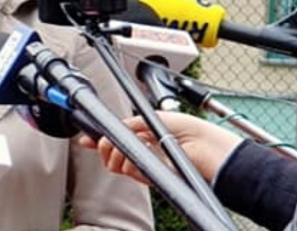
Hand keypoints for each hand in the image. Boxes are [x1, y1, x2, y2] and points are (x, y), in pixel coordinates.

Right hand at [78, 111, 242, 184]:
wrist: (212, 151)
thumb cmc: (194, 132)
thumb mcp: (158, 118)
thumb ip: (132, 123)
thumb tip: (114, 129)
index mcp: (144, 134)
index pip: (116, 137)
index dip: (98, 139)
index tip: (85, 138)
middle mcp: (143, 151)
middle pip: (110, 153)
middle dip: (104, 145)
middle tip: (108, 141)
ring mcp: (147, 166)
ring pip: (116, 164)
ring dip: (118, 153)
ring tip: (134, 147)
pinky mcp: (152, 178)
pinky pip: (129, 171)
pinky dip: (130, 163)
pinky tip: (141, 155)